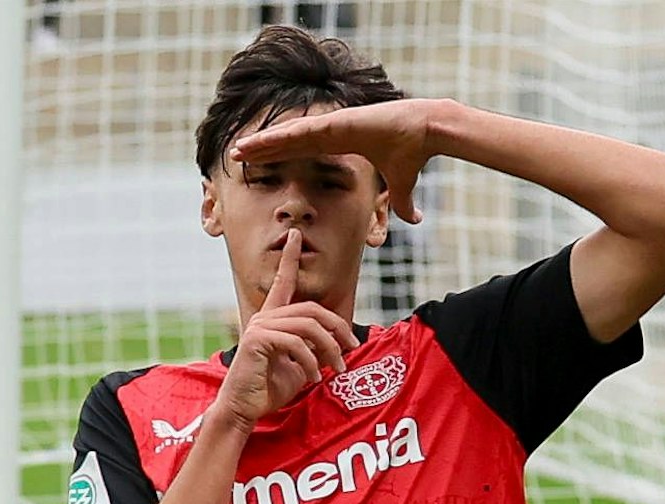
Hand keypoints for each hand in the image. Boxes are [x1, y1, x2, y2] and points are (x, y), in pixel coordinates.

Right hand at [214, 230, 358, 427]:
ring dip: (329, 350)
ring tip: (337, 369)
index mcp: (272, 318)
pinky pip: (296, 343)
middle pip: (312, 310)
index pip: (283, 282)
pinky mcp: (257, 340)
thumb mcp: (299, 366)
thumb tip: (337, 344)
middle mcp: (264, 317)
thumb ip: (314, 349)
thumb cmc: (268, 389)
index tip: (296, 235)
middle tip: (350, 349)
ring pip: (308, 327)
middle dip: (337, 328)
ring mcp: (259, 327)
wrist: (244, 409)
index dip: (289, 257)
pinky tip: (315, 378)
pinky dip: (312, 362)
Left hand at [227, 98, 450, 223]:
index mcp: (341, 143)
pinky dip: (279, 137)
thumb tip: (416, 220)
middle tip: (237, 157)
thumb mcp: (403, 187)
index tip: (260, 164)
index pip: (302, 150)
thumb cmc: (414, 153)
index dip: (280, 156)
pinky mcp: (335, 122)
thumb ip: (403, 203)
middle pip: (288, 142)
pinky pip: (301, 131)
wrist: (427, 131)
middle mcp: (331, 132)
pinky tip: (259, 142)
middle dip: (262, 150)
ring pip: (288, 136)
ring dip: (262, 144)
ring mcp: (331, 125)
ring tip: (238, 151)